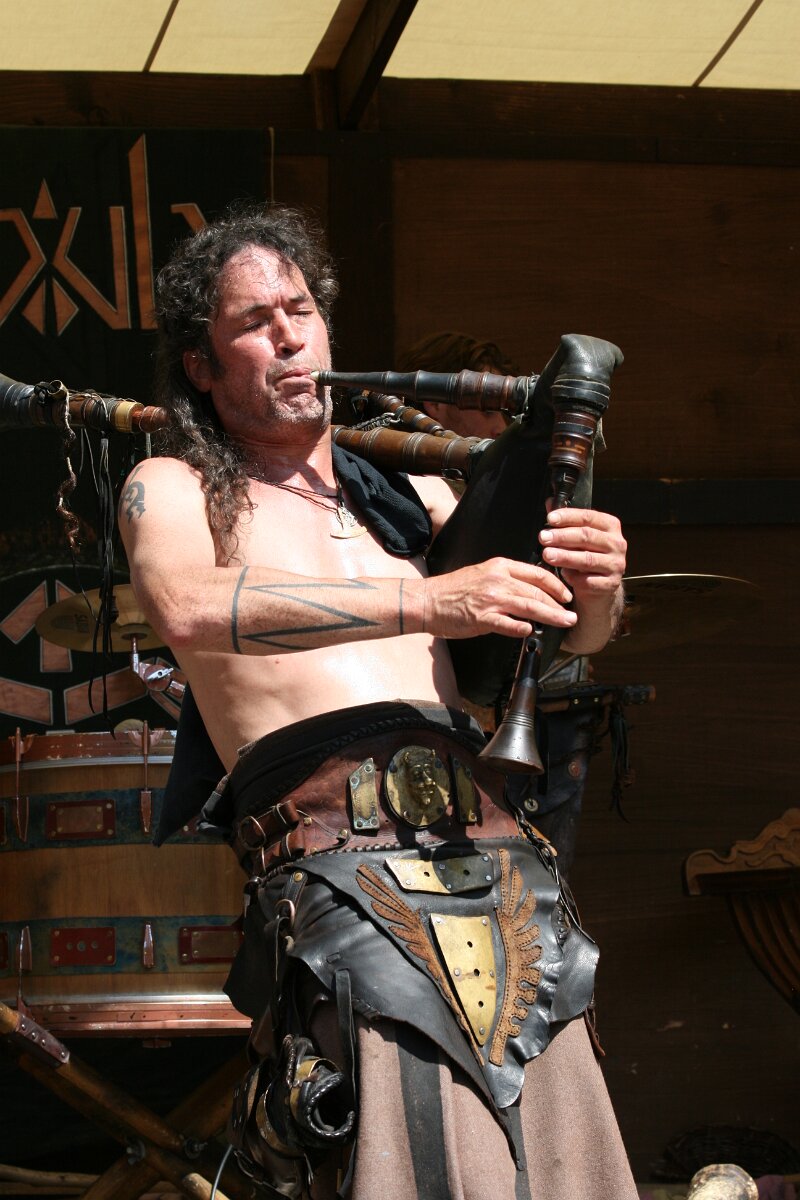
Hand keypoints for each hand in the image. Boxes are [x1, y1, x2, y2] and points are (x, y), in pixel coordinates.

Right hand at [422, 557, 578, 639]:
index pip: (536, 573)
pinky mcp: (481, 618)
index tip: (567, 595)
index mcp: (500, 566)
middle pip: (536, 591)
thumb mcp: (483, 573)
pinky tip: (532, 632)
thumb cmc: (454, 590)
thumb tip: (530, 590)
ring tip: (565, 622)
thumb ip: (507, 579)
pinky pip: (506, 623)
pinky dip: (521, 628)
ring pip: (528, 606)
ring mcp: (490, 599)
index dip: (556, 585)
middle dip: (559, 604)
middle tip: (572, 614)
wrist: (427, 600)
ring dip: (550, 615)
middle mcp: (497, 580)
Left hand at [538, 508, 626, 650]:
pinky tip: (562, 574)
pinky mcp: (610, 584)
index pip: (588, 517)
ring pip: (587, 559)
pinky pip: (588, 580)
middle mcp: (617, 544)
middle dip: (562, 536)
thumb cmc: (586, 557)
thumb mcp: (578, 538)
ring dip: (565, 556)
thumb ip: (566, 521)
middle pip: (587, 537)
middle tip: (543, 537)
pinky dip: (573, 577)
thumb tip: (549, 502)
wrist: (600, 589)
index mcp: (610, 527)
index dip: (568, 516)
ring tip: (547, 554)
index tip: (550, 519)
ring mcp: (616, 565)